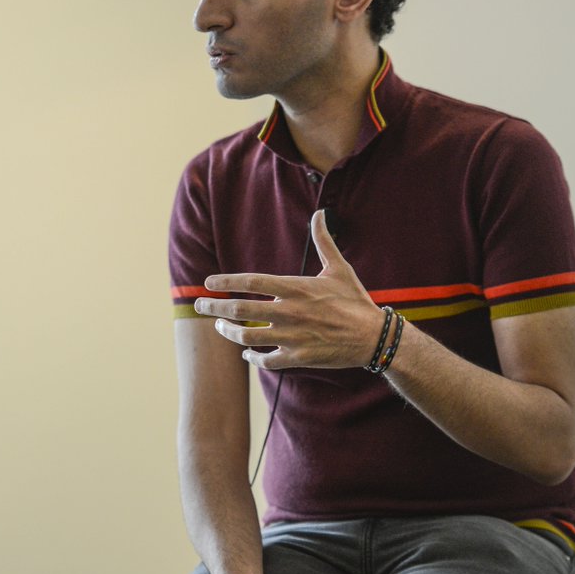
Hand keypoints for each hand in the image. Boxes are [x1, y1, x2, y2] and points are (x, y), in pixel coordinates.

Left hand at [193, 210, 384, 369]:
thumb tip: (320, 213)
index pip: (251, 282)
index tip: (208, 283)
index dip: (226, 282)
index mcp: (296, 288)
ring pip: (247, 338)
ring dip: (228, 333)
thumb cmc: (355, 301)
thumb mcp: (339, 268)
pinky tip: (246, 353)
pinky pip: (266, 360)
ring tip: (220, 327)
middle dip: (214, 308)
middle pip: (240, 311)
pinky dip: (252, 358)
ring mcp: (292, 336)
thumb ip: (324, 240)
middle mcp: (289, 312)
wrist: (374, 336)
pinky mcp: (298, 357)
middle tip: (200, 306)